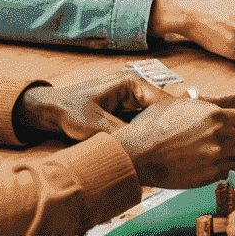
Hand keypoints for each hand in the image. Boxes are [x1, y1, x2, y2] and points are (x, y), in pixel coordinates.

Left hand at [13, 70, 171, 142]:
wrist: (48, 111)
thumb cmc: (69, 111)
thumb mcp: (96, 126)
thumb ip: (122, 137)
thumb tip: (144, 152)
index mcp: (131, 84)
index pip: (165, 101)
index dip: (176, 120)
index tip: (186, 137)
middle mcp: (134, 90)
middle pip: (162, 110)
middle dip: (169, 128)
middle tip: (180, 148)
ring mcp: (130, 101)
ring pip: (153, 119)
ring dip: (157, 133)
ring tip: (170, 151)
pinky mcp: (124, 113)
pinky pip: (142, 124)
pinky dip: (146, 136)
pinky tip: (151, 151)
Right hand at [114, 93, 234, 186]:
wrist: (137, 153)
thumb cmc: (152, 127)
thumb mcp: (179, 105)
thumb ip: (201, 107)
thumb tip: (210, 108)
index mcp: (215, 115)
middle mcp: (220, 135)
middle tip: (232, 142)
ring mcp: (216, 157)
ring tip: (226, 155)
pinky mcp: (208, 175)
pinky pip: (228, 172)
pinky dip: (224, 169)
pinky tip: (212, 165)